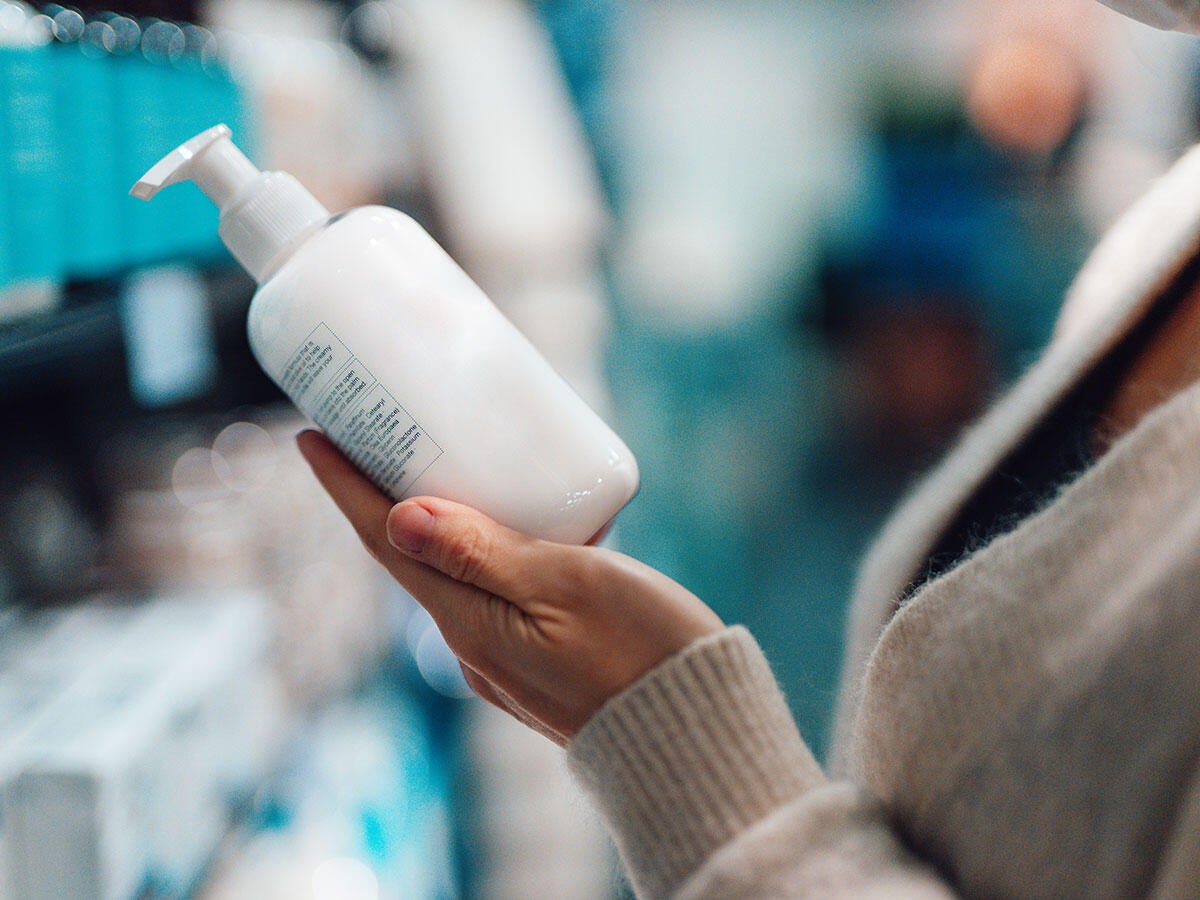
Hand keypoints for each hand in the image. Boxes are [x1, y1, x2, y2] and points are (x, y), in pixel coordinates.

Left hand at [296, 430, 723, 745]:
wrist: (694, 732)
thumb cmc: (641, 649)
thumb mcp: (566, 585)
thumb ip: (484, 554)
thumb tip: (397, 516)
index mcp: (469, 622)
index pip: (384, 542)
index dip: (344, 486)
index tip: (310, 435)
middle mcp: (472, 644)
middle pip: (408, 556)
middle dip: (380, 495)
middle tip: (372, 432)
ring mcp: (503, 658)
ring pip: (451, 574)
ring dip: (432, 521)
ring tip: (440, 465)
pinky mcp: (537, 660)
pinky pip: (489, 592)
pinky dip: (481, 548)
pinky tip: (511, 525)